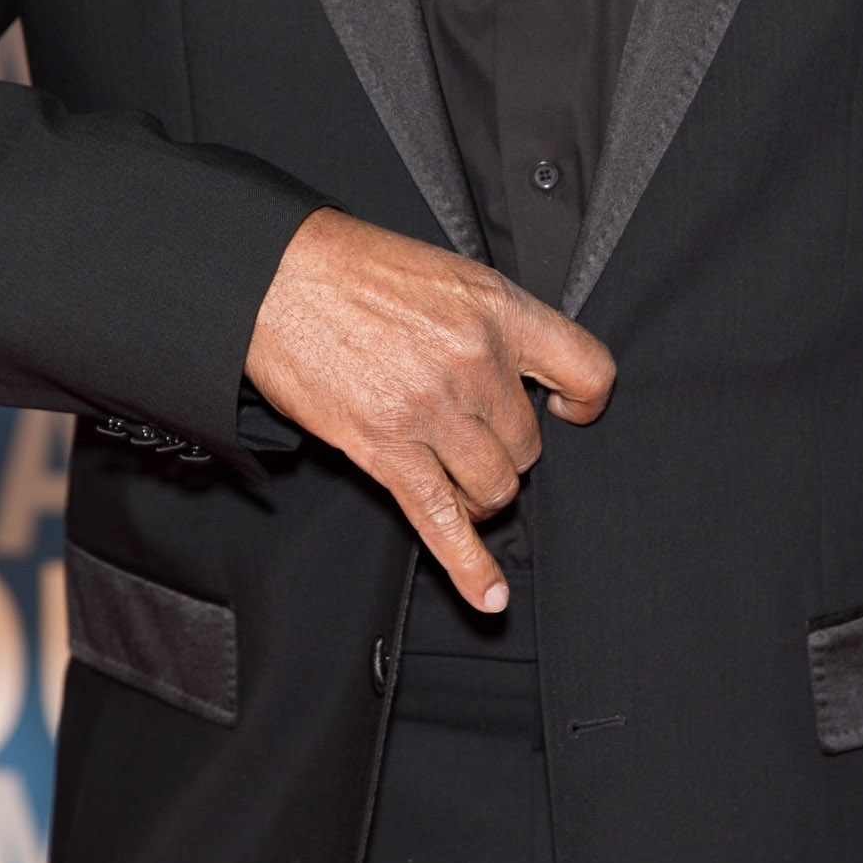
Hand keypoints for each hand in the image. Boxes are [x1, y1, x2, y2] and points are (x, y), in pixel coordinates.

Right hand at [244, 208, 615, 609]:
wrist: (275, 277)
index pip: (587, 370)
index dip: (586, 400)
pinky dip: (468, 565)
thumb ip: (492, 322)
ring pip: (496, 486)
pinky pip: (441, 519)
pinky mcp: (385, 448)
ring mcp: (432, 409)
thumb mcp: (446, 273)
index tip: (571, 411)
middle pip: (530, 444)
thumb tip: (521, 373)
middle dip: (504, 448)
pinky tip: (488, 595)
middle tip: (467, 430)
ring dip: (480, 491)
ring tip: (453, 473)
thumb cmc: (353, 268)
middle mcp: (475, 361)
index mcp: (497, 309)